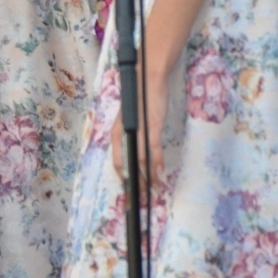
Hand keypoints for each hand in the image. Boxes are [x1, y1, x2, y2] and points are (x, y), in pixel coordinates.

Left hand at [110, 63, 169, 182]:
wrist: (149, 79)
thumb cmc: (142, 98)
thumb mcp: (133, 119)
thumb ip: (133, 134)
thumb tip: (138, 153)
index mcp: (117, 132)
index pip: (117, 161)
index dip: (124, 178)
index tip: (129, 191)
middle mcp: (124, 133)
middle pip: (129, 164)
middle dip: (135, 183)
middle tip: (140, 198)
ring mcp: (138, 130)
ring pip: (141, 160)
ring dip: (147, 178)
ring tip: (152, 190)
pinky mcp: (151, 126)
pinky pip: (153, 149)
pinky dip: (156, 162)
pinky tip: (160, 173)